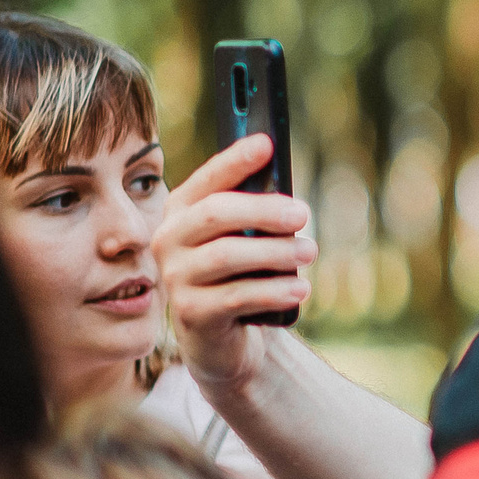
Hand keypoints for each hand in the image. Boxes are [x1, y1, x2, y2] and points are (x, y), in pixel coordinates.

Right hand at [153, 135, 317, 396]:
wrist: (221, 333)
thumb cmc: (239, 271)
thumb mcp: (246, 238)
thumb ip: (257, 215)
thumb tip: (292, 201)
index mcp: (182, 211)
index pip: (207, 179)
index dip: (235, 160)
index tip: (267, 144)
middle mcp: (169, 239)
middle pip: (215, 213)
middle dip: (263, 210)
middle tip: (302, 214)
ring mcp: (175, 277)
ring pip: (226, 255)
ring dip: (275, 251)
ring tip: (309, 251)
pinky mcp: (191, 313)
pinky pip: (235, 296)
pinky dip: (273, 290)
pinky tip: (300, 288)